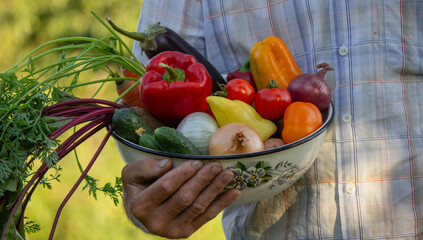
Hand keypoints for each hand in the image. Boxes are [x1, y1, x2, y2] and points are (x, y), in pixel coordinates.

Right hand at [121, 158, 240, 238]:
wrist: (140, 212)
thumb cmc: (138, 187)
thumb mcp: (132, 174)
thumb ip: (145, 168)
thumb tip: (167, 164)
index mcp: (140, 207)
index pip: (166, 188)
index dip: (182, 175)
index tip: (197, 162)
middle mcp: (155, 222)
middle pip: (184, 199)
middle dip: (202, 181)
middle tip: (216, 166)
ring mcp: (172, 231)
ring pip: (198, 208)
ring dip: (215, 190)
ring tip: (228, 175)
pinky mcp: (185, 232)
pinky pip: (206, 217)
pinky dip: (222, 204)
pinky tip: (234, 192)